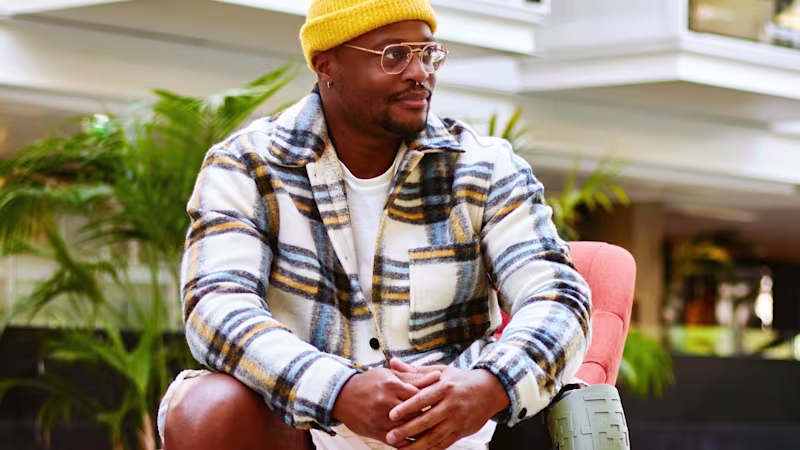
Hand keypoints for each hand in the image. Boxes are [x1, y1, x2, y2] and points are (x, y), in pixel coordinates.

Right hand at [332, 367, 440, 443]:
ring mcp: (381, 419)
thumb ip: (414, 377)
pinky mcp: (376, 432)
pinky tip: (421, 442)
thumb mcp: (389, 375)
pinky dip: (410, 444)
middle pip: (416, 413)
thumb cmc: (369, 382)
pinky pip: (397, 442)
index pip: (419, 394)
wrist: (342, 396)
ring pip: (408, 429)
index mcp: (391, 385)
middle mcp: (386, 403)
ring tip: (436, 430)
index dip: (433, 398)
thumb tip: (437, 375)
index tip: (445, 400)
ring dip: (423, 431)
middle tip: (444, 417)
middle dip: (430, 415)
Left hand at [386, 360, 509, 449]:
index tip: (391, 415)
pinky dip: (430, 449)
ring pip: (435, 436)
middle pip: (427, 420)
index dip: (407, 407)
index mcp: (445, 387)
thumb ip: (415, 371)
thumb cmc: (460, 380)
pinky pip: (444, 443)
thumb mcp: (440, 371)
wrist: (489, 390)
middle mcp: (451, 404)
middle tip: (390, 436)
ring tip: (400, 449)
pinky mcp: (462, 431)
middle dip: (407, 430)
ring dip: (416, 445)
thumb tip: (394, 363)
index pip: (423, 399)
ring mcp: (457, 420)